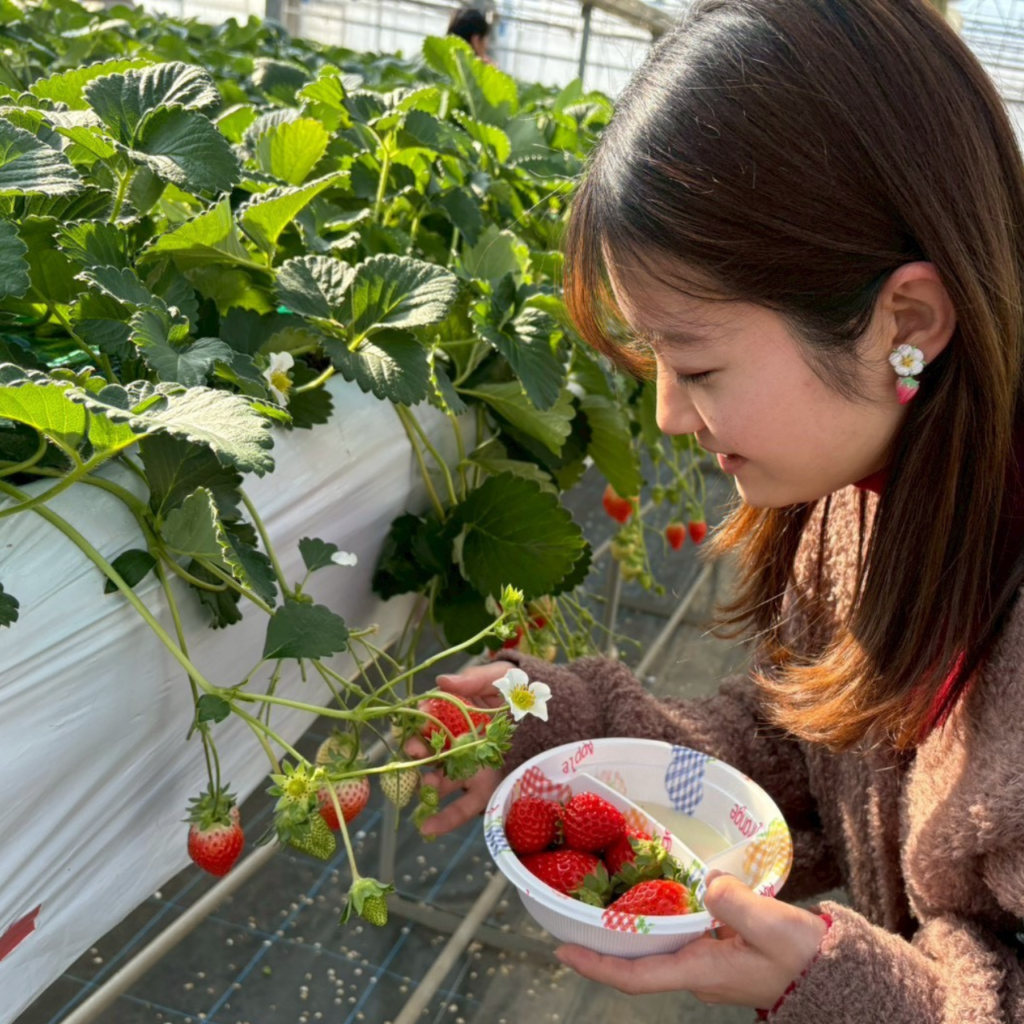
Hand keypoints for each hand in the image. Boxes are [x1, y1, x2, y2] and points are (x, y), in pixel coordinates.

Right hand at [404, 661, 514, 835]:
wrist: (560, 711)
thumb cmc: (526, 690)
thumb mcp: (500, 677)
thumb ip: (473, 680)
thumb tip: (441, 682)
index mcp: (461, 716)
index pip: (432, 720)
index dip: (421, 720)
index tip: (419, 717)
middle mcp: (462, 744)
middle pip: (431, 751)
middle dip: (418, 752)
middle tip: (415, 750)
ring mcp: (473, 768)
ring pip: (443, 780)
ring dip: (428, 786)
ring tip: (423, 788)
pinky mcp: (487, 789)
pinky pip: (465, 807)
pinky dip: (446, 819)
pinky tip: (428, 828)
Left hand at [554, 872, 828, 1008]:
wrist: (837, 975)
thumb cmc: (805, 956)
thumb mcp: (770, 926)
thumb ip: (732, 903)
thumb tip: (704, 884)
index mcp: (701, 973)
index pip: (636, 978)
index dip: (597, 966)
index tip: (562, 952)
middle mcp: (698, 974)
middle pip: (640, 961)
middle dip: (607, 940)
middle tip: (577, 908)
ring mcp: (710, 965)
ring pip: (662, 946)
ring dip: (636, 924)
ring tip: (609, 890)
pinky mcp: (723, 952)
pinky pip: (684, 935)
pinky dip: (665, 915)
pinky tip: (662, 888)